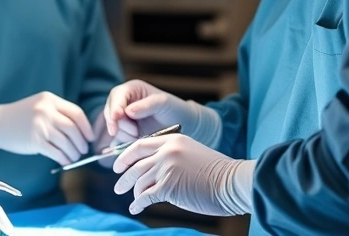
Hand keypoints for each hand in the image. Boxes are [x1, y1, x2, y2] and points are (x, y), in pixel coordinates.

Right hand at [0, 92, 94, 165]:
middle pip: (73, 129)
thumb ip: (57, 113)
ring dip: (74, 152)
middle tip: (83, 149)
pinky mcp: (35, 141)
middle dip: (81, 142)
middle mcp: (47, 111)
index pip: (76, 113)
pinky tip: (65, 161)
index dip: (86, 127)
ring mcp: (41, 126)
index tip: (90, 137)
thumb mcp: (39, 106)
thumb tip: (79, 131)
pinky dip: (64, 158)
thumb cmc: (20, 116)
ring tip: (75, 157)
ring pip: (66, 142)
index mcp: (50, 100)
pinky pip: (56, 152)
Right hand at [103, 80, 219, 144]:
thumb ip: (147, 105)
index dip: (115, 108)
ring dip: (124, 135)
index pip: (116, 97)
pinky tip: (135, 141)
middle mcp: (123, 102)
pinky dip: (125, 142)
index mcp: (131, 89)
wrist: (181, 124)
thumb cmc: (174, 108)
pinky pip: (117, 138)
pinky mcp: (125, 131)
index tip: (117, 118)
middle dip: (121, 125)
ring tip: (140, 135)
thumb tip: (128, 111)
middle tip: (135, 132)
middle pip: (111, 113)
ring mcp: (123, 118)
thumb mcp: (163, 103)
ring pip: (114, 128)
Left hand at [113, 135, 254, 216]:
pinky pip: (145, 196)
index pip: (140, 145)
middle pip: (135, 163)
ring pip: (139, 180)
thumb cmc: (215, 172)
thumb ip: (170, 157)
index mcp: (173, 140)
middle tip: (118, 185)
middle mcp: (167, 151)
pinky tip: (136, 208)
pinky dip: (138, 203)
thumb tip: (149, 170)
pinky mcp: (168, 186)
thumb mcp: (191, 153)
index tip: (118, 165)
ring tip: (132, 199)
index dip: (125, 156)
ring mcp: (166, 168)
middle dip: (124, 176)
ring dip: (133, 192)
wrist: (231, 182)